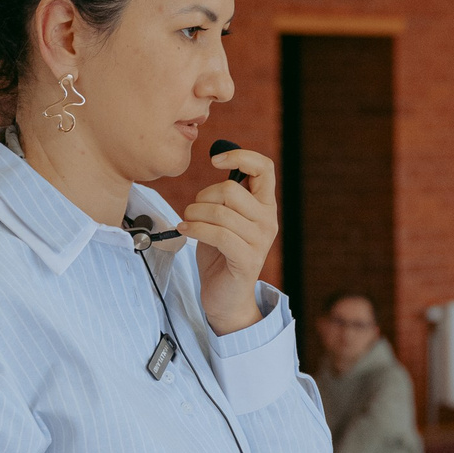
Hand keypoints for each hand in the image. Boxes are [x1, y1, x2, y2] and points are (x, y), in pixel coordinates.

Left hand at [177, 146, 274, 336]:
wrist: (226, 297)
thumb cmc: (221, 254)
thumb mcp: (224, 218)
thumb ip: (225, 195)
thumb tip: (219, 161)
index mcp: (264, 205)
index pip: (265, 167)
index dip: (240, 155)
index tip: (215, 160)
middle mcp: (268, 220)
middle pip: (230, 190)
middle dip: (202, 196)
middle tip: (193, 210)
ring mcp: (260, 241)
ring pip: (220, 212)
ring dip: (194, 214)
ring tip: (188, 221)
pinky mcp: (247, 259)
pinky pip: (217, 234)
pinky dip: (195, 228)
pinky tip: (185, 230)